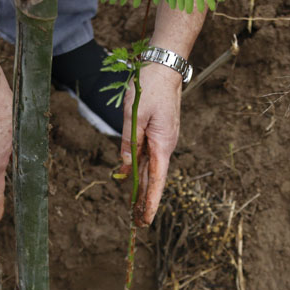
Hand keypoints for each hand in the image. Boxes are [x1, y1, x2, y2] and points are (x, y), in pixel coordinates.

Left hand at [118, 63, 181, 226]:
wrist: (165, 65)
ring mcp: (162, 140)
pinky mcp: (158, 133)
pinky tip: (132, 182)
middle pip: (154, 180)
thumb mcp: (133, 115)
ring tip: (135, 211)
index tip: (146, 220)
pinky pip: (148, 157)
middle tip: (138, 224)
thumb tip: (125, 167)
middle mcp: (165, 145)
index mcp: (163, 144)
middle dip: (146, 202)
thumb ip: (128, 142)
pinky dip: (141, 172)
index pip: (156, 181)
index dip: (150, 202)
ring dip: (143, 190)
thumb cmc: (149, 87)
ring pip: (150, 170)